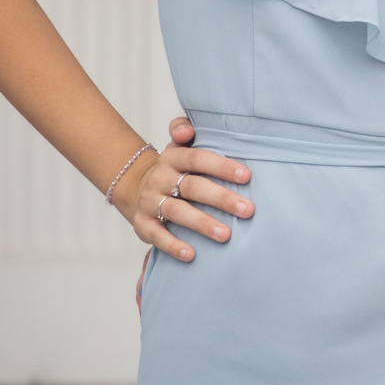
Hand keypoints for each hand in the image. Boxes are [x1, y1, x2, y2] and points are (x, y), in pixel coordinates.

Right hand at [109, 120, 253, 263]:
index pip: (198, 158)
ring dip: (203, 224)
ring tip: (227, 235)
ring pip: (178, 212)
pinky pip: (157, 236)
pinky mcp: (142, 224)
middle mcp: (160, 178)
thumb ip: (184, 130)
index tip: (247, 176)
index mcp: (173, 157)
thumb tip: (184, 130)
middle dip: (221, 198)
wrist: (137, 187)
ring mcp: (150, 202)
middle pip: (193, 187)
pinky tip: (191, 254)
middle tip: (248, 210)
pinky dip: (173, 246)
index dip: (221, 166)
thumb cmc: (175, 168)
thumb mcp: (179, 146)